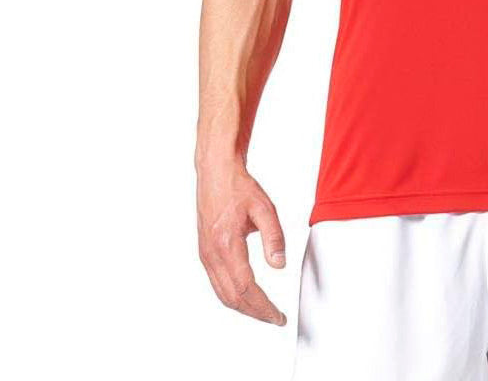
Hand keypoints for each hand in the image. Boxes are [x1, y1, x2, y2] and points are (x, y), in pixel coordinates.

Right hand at [197, 158, 286, 325]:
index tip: (277, 316)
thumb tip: (279, 265)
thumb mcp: (264, 208)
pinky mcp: (205, 253)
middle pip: (231, 297)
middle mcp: (212, 254)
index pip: (245, 289)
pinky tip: (245, 295)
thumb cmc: (238, 187)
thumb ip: (273, 236)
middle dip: (254, 312)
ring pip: (222, 293)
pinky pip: (217, 283)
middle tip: (274, 318)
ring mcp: (205, 255)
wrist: (215, 173)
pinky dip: (232, 296)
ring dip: (243, 307)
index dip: (262, 307)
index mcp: (226, 245)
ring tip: (263, 311)